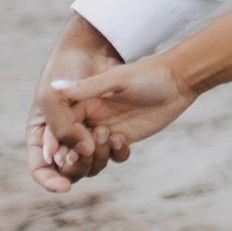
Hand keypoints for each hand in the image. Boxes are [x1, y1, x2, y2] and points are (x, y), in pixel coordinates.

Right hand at [44, 53, 194, 162]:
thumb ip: (86, 87)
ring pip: (90, 157)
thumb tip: (55, 86)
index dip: (57, 142)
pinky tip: (123, 139)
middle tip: (86, 149)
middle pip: (70, 147)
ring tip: (108, 136)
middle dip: (75, 154)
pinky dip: (115, 153)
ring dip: (96, 154)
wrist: (176, 79)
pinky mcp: (123, 138)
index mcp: (78, 101)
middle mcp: (88, 117)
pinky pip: (113, 156)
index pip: (58, 127)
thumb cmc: (145, 73)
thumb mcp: (116, 79)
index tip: (65, 149)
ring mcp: (105, 129)